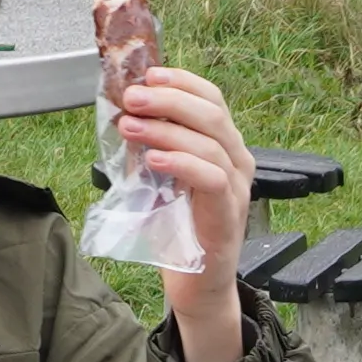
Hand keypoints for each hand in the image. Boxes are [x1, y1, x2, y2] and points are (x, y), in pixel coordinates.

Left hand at [117, 58, 258, 361]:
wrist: (197, 286)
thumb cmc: (179, 232)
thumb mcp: (163, 181)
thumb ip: (154, 149)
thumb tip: (124, 114)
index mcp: (224, 148)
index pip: (212, 99)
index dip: (182, 82)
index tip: (148, 74)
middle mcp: (238, 162)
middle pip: (212, 113)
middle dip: (169, 99)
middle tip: (132, 97)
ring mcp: (236, 189)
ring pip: (210, 142)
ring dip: (166, 128)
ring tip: (131, 125)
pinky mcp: (228, 215)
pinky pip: (211, 179)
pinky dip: (182, 163)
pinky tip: (154, 159)